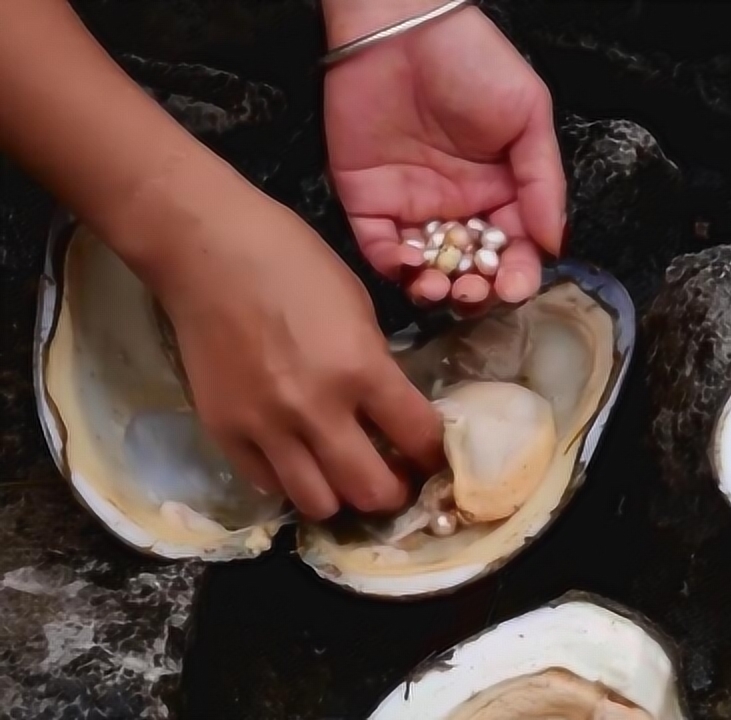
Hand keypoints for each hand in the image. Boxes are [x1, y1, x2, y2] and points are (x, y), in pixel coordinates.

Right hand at [153, 191, 443, 519]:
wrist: (208, 250)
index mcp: (361, 369)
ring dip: (341, 496)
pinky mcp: (224, 432)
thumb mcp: (359, 309)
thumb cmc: (294, 263)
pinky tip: (301, 461)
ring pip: (318, 503)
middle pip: (371, 491)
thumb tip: (389, 413)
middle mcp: (316, 410)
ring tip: (345, 476)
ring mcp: (265, 427)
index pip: (418, 437)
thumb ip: (376, 367)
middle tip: (396, 479)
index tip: (435, 458)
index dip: (435, 454)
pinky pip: (268, 484)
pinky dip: (291, 481)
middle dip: (394, 491)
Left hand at [323, 0, 565, 309]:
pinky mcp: (368, 200)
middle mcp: (459, 206)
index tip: (517, 286)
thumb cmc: (473, 60)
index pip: (515, 249)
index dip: (519, 274)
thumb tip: (555, 244)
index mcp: (501, 191)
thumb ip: (544, 181)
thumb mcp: (529, 115)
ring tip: (442, 288)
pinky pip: (378, 247)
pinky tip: (409, 265)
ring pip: (426, 269)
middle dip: (477, 290)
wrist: (402, 25)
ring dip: (436, 289)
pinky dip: (393, 265)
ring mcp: (413, 206)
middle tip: (476, 292)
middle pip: (471, 269)